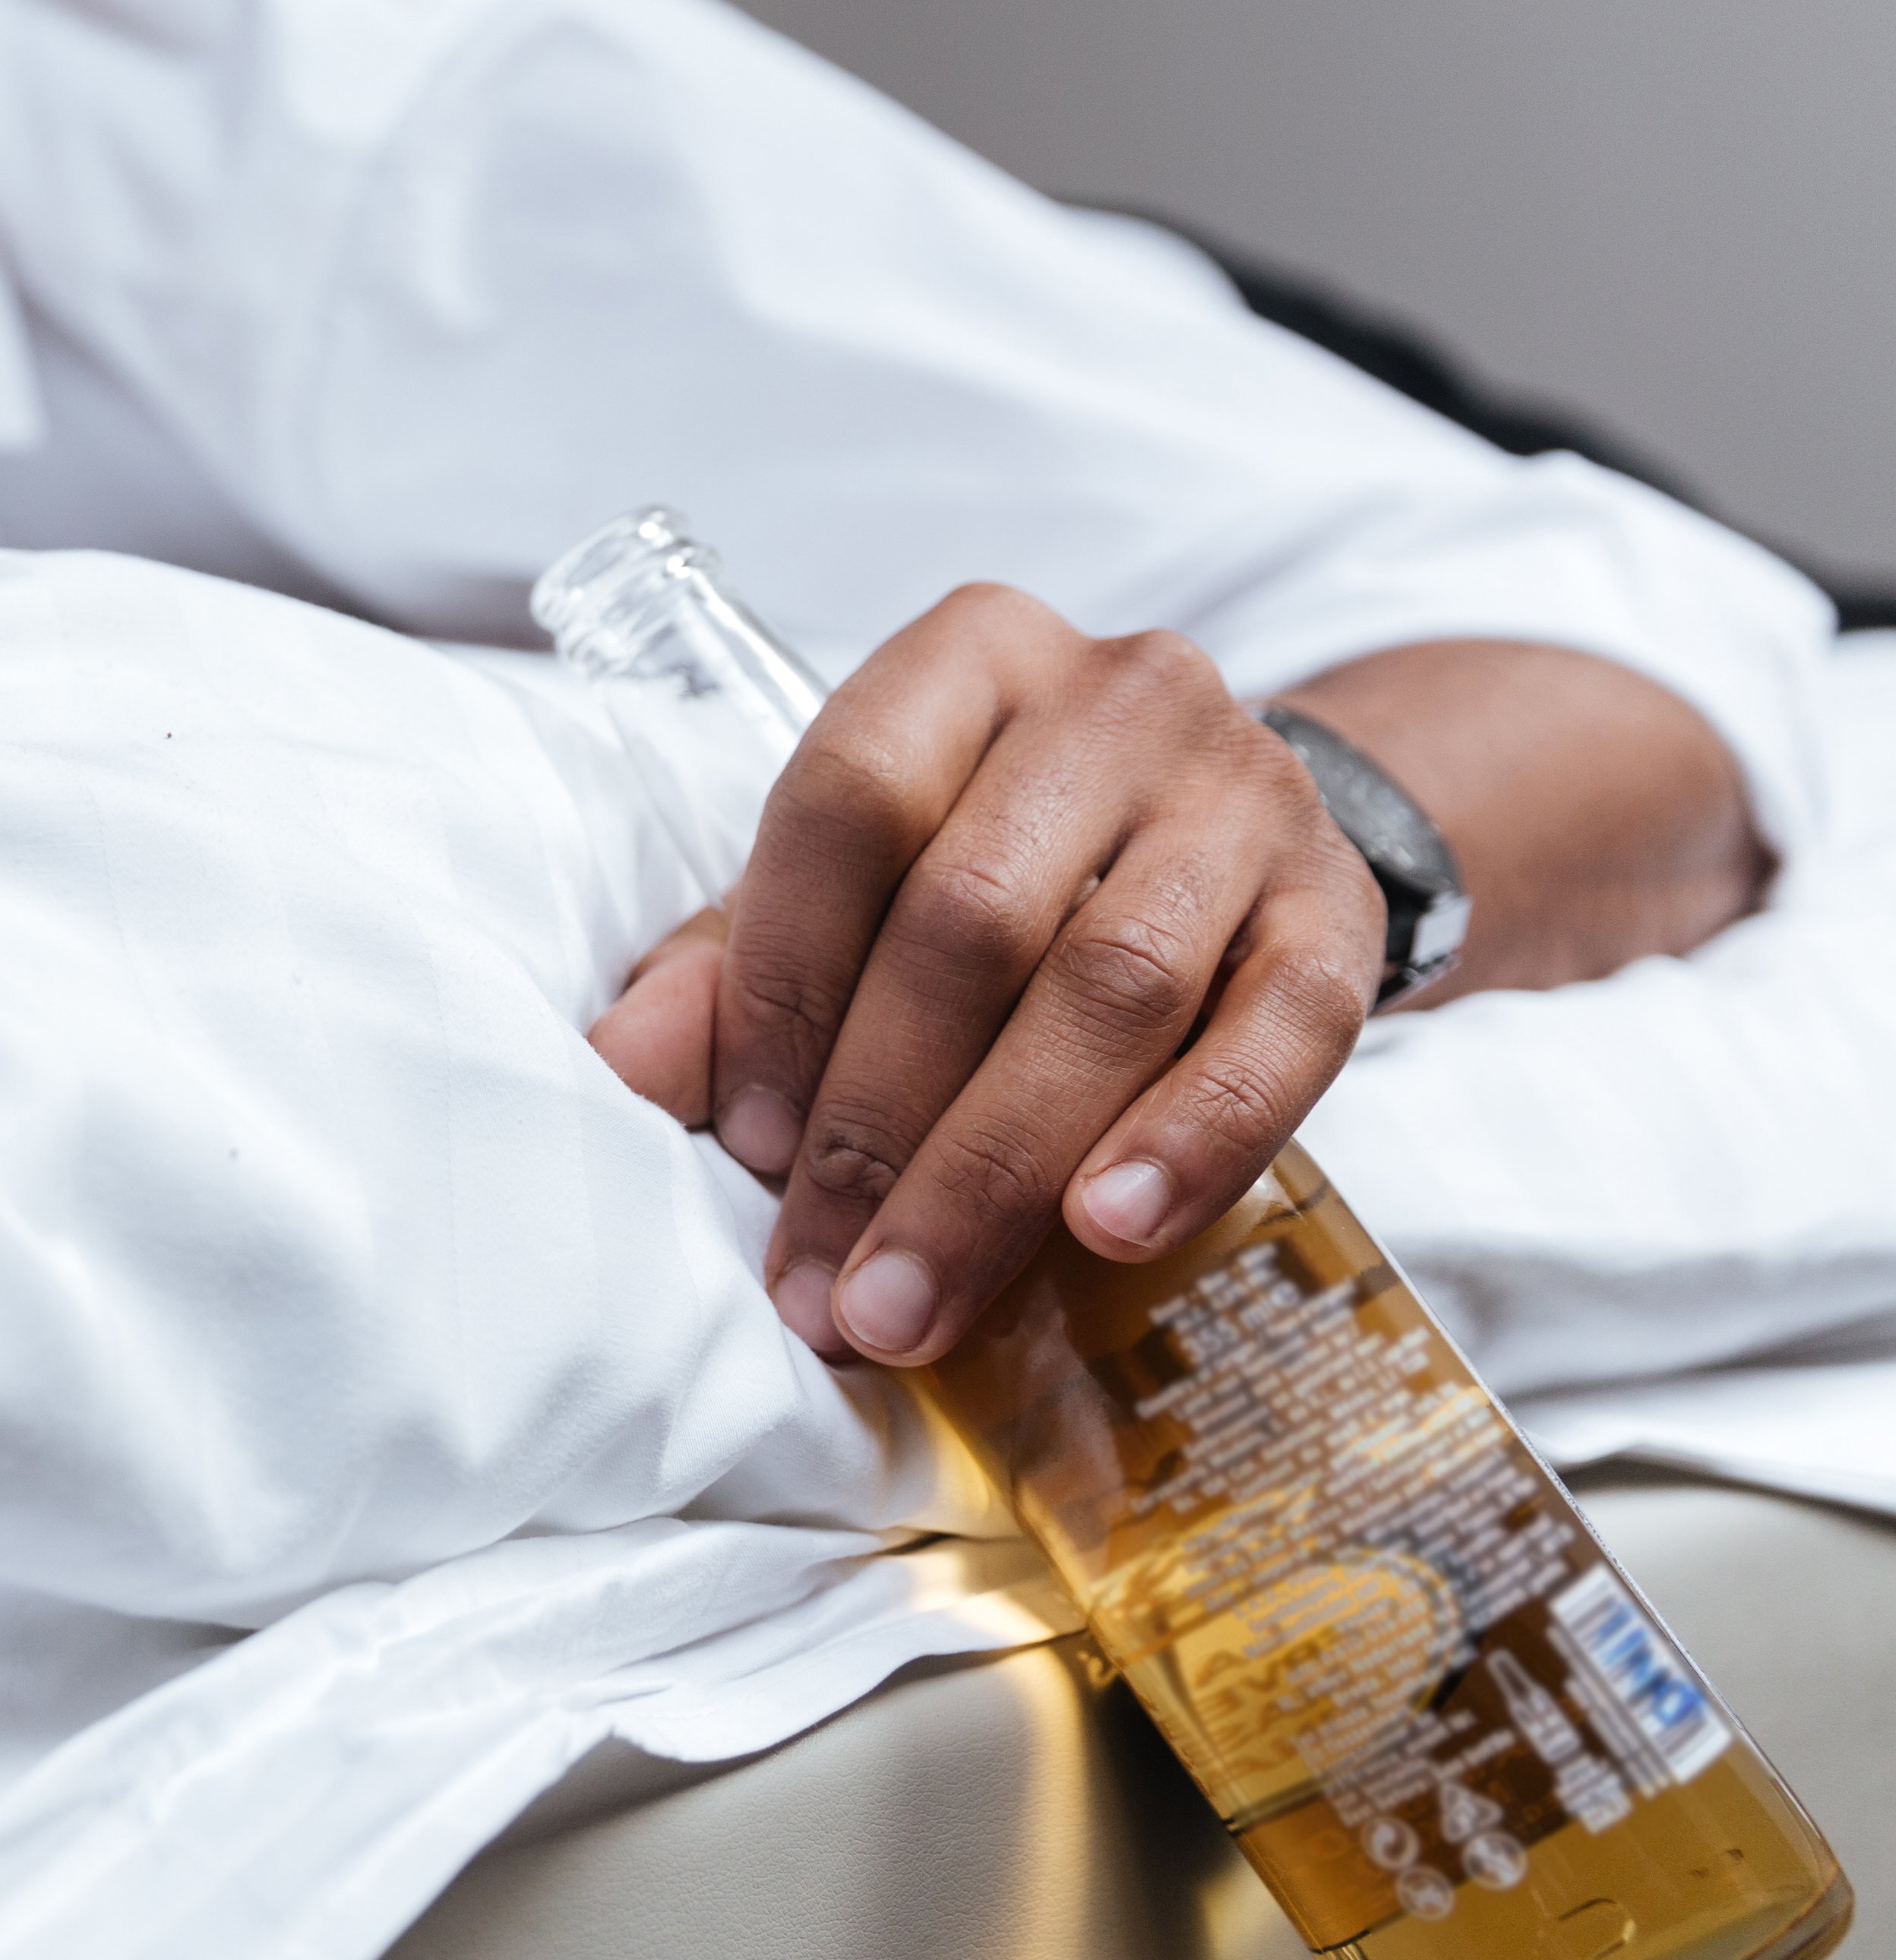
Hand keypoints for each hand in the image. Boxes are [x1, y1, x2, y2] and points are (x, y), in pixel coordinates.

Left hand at [590, 587, 1381, 1366]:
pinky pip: (1281, 1034)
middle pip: (973, 917)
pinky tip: (1107, 1233)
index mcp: (969, 656)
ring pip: (1111, 986)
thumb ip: (730, 968)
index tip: (747, 1144)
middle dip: (879, 1123)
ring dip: (998, 1168)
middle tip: (823, 1281)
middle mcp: (1119, 694)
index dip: (786, 986)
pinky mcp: (1344, 906)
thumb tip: (614, 1069)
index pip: (847, 803)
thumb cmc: (1002, 863)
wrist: (1236, 839)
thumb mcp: (853, 888)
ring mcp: (1247, 793)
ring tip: (916, 1304)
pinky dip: (1190, 1142)